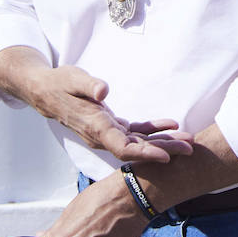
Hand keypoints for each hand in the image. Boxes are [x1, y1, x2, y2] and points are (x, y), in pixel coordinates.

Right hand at [0, 47, 193, 162]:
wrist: (46, 91)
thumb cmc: (60, 83)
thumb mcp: (73, 79)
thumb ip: (89, 85)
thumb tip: (103, 90)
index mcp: (96, 128)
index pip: (124, 148)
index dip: (146, 155)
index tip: (167, 157)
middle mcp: (103, 136)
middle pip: (137, 150)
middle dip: (164, 151)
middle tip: (190, 149)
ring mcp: (107, 134)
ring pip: (138, 144)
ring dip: (163, 143)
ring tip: (187, 141)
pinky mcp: (110, 127)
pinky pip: (134, 133)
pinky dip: (152, 131)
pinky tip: (170, 125)